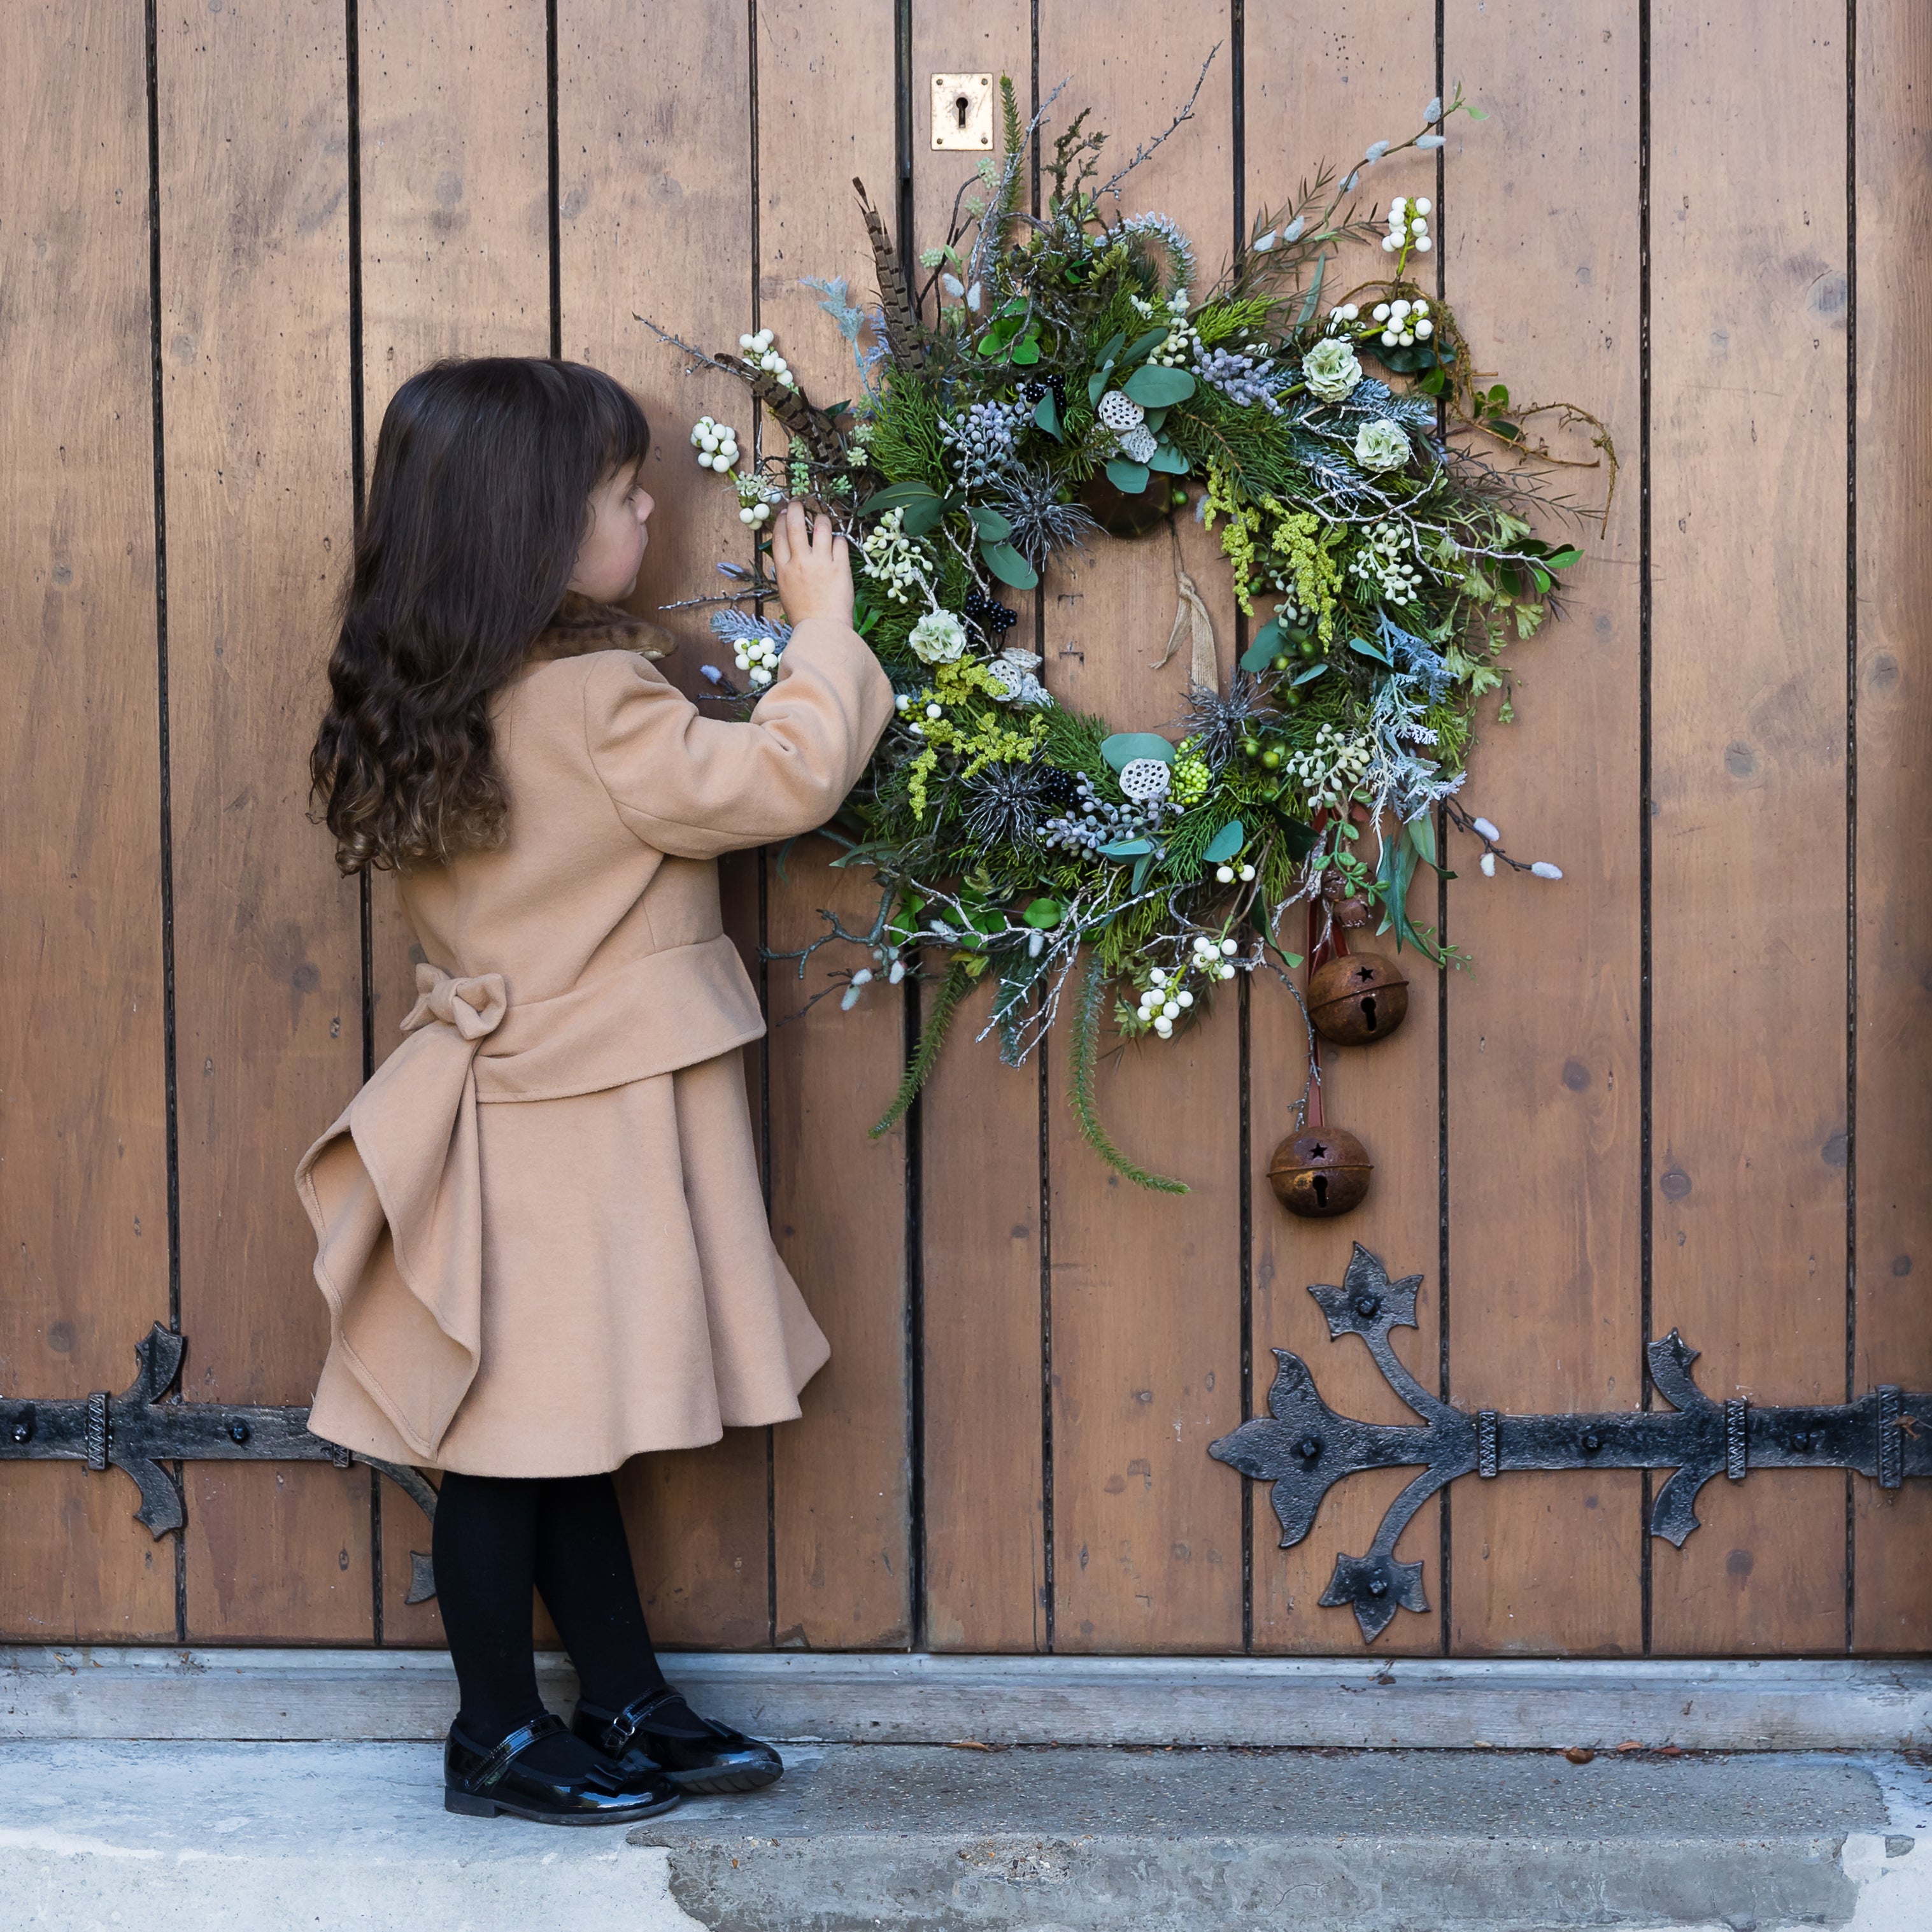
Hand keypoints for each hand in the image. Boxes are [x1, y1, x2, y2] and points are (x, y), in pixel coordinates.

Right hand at [770, 501, 853, 628]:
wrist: (822, 632)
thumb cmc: (804, 616)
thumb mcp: (786, 591)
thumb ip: (787, 569)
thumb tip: (789, 551)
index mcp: (783, 569)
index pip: (779, 534)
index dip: (781, 518)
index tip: (784, 511)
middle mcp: (800, 562)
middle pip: (795, 523)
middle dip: (797, 507)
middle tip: (800, 502)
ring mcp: (821, 563)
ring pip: (821, 527)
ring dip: (822, 519)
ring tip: (823, 521)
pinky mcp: (840, 567)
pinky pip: (841, 542)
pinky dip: (839, 540)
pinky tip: (838, 545)